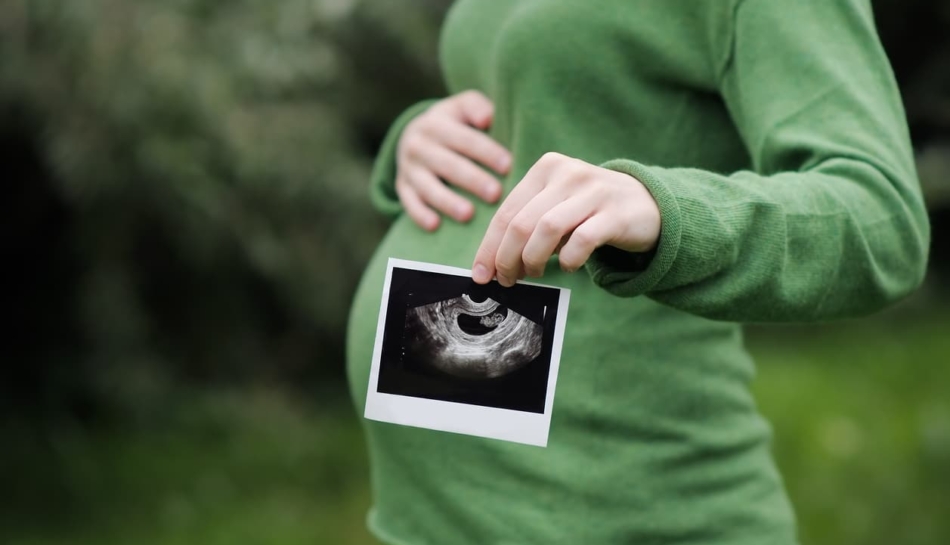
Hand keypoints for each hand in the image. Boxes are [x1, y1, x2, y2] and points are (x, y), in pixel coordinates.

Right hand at [396, 90, 512, 230]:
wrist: (413, 136)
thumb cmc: (453, 123)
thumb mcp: (462, 106)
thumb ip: (477, 107)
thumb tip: (486, 119)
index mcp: (435, 123)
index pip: (465, 139)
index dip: (487, 152)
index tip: (508, 166)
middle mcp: (418, 145)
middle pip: (448, 165)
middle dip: (472, 180)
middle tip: (495, 194)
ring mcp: (408, 168)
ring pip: (428, 187)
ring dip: (448, 201)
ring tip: (469, 215)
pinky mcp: (402, 187)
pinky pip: (409, 203)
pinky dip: (420, 214)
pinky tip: (435, 226)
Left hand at [472, 152, 660, 286]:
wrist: (648, 204)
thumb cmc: (590, 212)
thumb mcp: (556, 207)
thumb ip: (527, 226)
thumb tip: (493, 263)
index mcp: (546, 168)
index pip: (507, 211)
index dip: (490, 246)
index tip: (482, 274)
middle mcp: (568, 174)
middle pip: (522, 222)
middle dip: (507, 258)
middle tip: (507, 280)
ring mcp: (593, 191)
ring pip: (547, 229)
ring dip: (533, 259)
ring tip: (535, 273)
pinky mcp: (615, 213)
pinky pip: (582, 240)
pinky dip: (569, 259)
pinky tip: (569, 267)